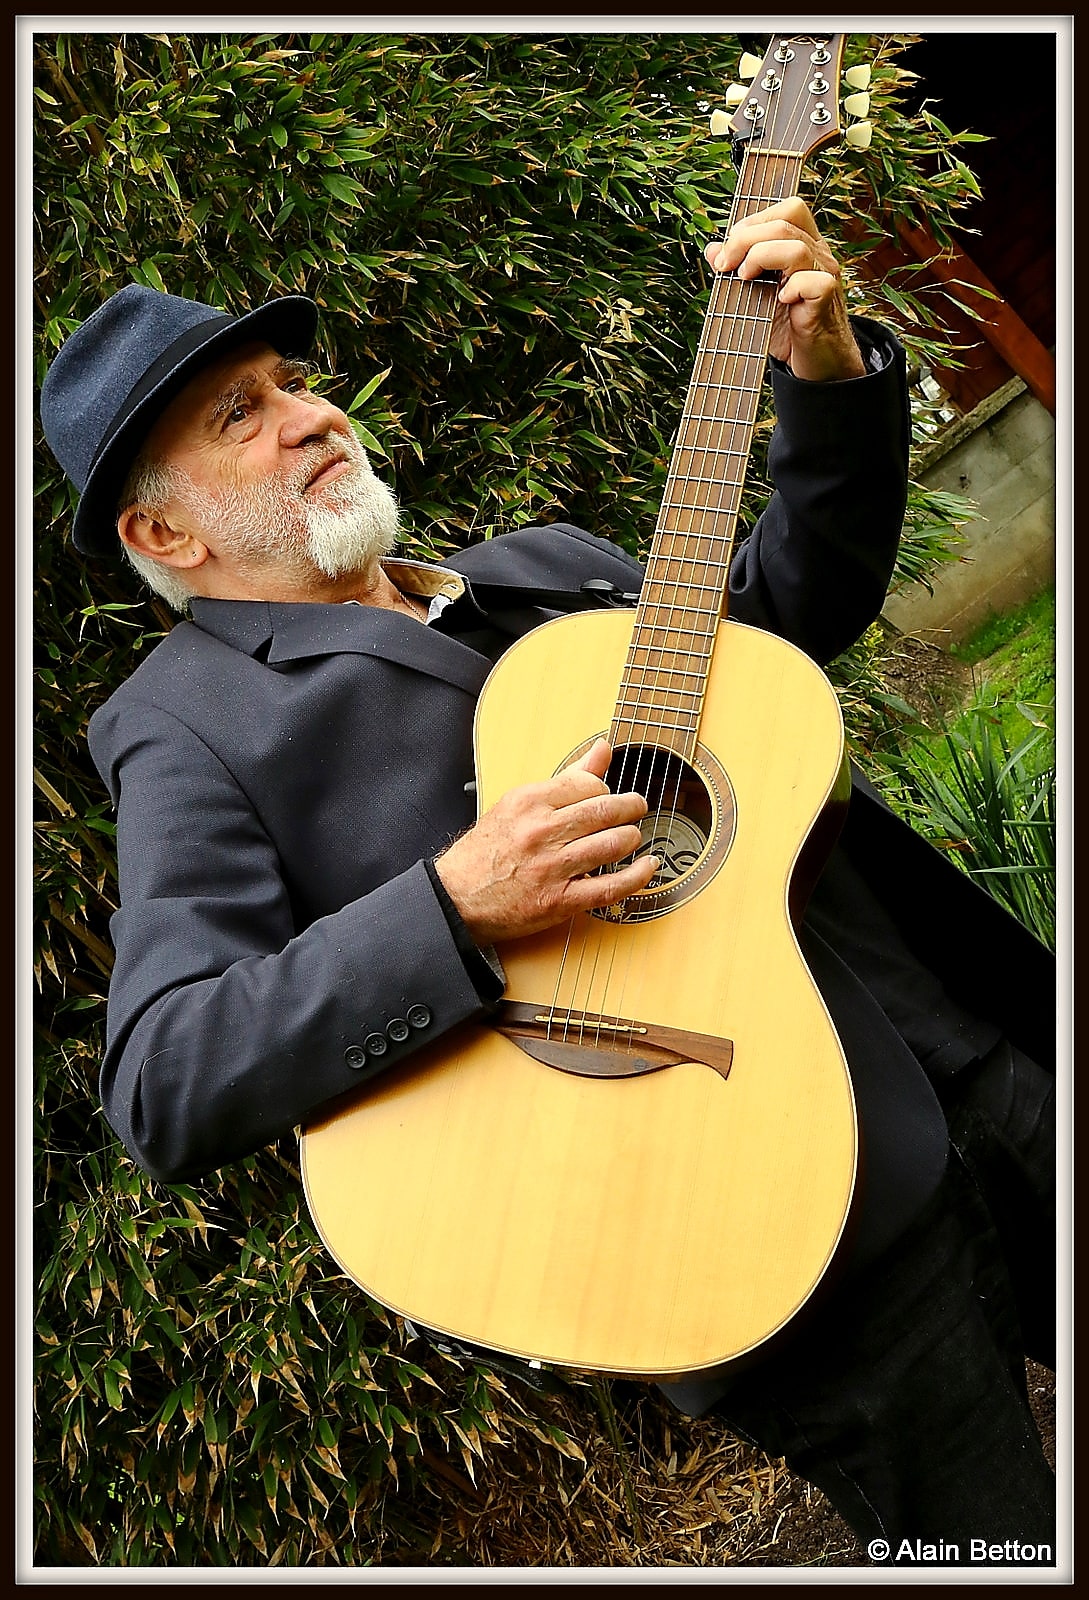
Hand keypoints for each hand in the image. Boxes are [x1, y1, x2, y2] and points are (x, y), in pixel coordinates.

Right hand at [434, 740, 658, 945]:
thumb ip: (566, 777)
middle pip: (605, 812)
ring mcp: (552, 868)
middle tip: (636, 808)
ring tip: (632, 837)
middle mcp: (541, 832)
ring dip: (632, 838)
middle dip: (630, 808)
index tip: (608, 796)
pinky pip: (610, 887)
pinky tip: (648, 867)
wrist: (456, 897)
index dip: (606, 790)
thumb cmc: (485, 852)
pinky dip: (637, 876)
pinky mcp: (560, 901)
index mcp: (529, 802)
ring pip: (612, 845)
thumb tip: (602, 748)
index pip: (588, 784)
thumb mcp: (518, 804)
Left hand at [704, 196, 865, 381]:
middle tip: (725, 266)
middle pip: (786, 221)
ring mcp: (825, 276)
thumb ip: (736, 269)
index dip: (753, 221)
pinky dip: (792, 287)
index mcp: (803, 245)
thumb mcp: (756, 294)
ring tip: (746, 280)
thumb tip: (712, 249)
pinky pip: (815, 282)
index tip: (728, 250)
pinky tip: (779, 300)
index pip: (786, 210)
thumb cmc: (787, 328)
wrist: (816, 362)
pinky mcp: (826, 302)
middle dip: (745, 239)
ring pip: (797, 247)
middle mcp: (818, 255)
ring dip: (762, 258)